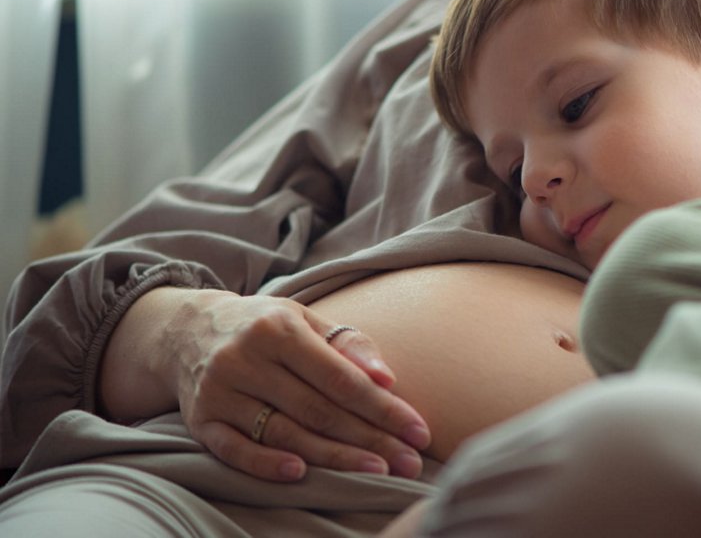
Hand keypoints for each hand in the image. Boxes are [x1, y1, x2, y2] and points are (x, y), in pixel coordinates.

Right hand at [102, 287, 430, 481]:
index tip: (419, 431)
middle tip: (409, 462)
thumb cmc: (266, 327)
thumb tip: (386, 380)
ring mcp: (220, 391)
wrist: (185, 330)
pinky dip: (266, 464)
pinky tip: (301, 474)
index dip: (383, 408)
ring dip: (332, 457)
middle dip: (369, 438)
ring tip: (376, 471)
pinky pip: (234, 449)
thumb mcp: (306, 320)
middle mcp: (246, 358)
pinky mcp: (200, 419)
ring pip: (283, 431)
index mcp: (280, 328)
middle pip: (317, 409)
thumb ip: (348, 345)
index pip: (341, 378)